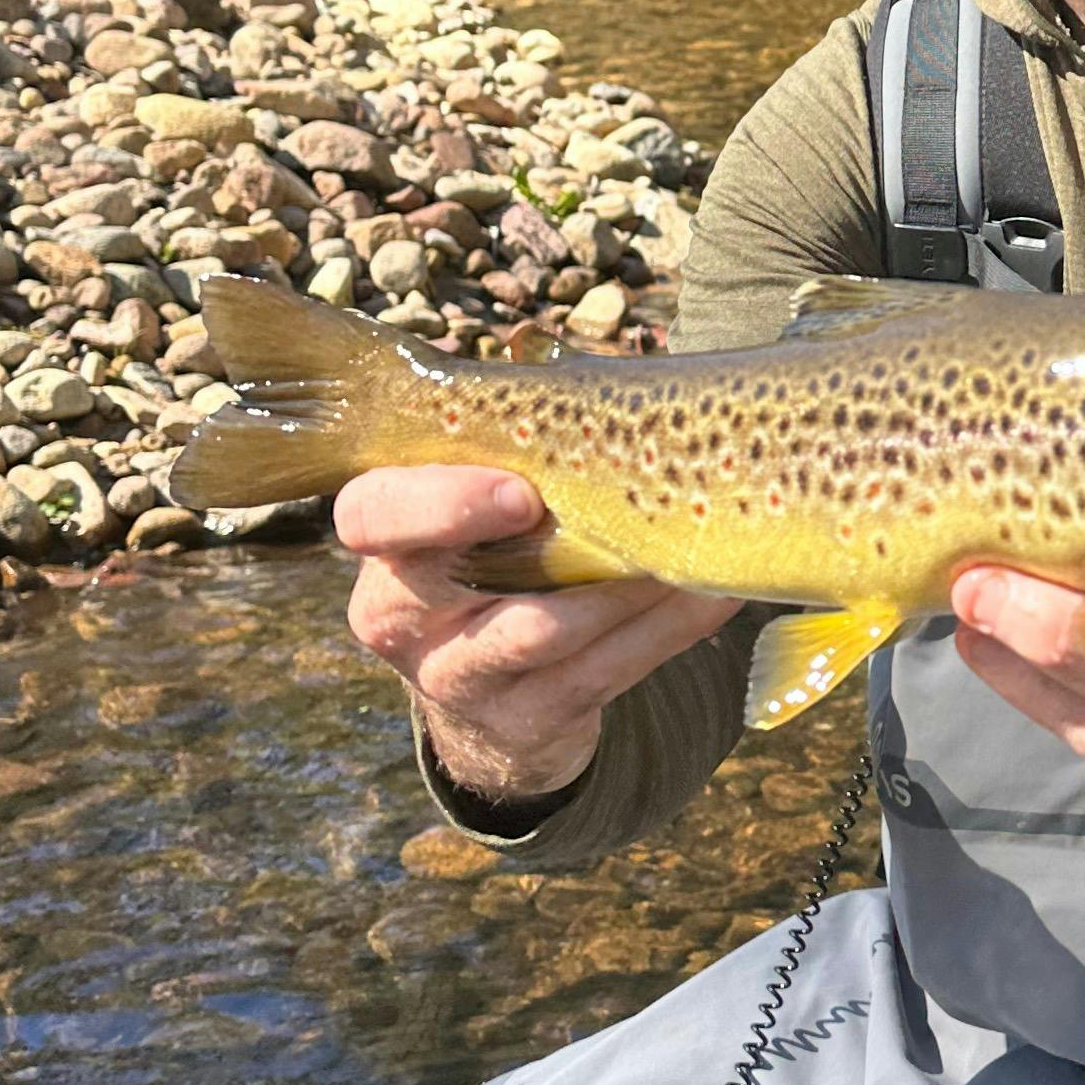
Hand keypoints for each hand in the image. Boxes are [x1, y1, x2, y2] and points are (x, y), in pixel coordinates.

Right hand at [334, 467, 735, 808]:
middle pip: (436, 585)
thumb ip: (508, 450)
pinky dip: (666, 625)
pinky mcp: (529, 719)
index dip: (439, 502)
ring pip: (542, 630)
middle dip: (525, 550)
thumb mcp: (476, 512)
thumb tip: (576, 364)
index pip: (372, 514)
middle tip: (610, 516)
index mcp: (385, 546)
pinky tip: (713, 590)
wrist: (492, 704)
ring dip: (624, 580)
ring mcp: (461, 678)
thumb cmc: (496, 563)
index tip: (520, 490)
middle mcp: (402, 618)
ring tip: (691, 535)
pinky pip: (607, 668)